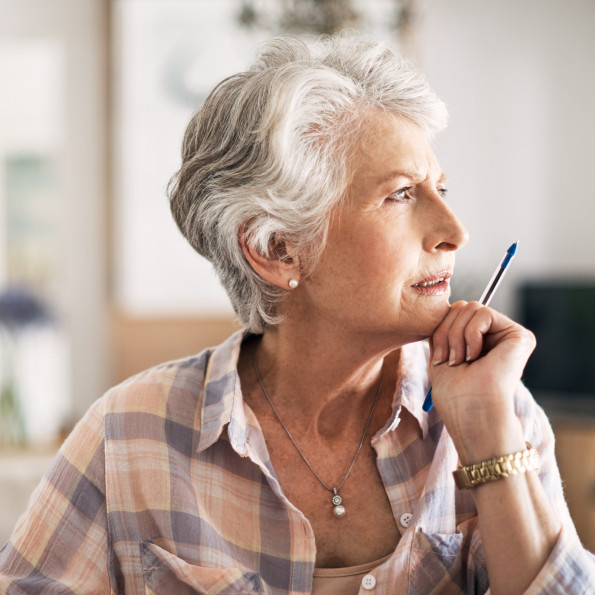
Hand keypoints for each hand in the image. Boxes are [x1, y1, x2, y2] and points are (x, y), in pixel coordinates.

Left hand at [429, 301, 535, 462]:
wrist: (471, 410)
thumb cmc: (454, 391)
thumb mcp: (441, 351)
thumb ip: (445, 326)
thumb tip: (449, 305)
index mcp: (478, 343)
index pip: (453, 314)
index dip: (439, 330)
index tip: (439, 358)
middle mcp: (495, 338)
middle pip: (461, 306)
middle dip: (447, 332)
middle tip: (451, 360)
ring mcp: (508, 337)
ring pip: (470, 307)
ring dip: (456, 335)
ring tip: (463, 360)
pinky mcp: (520, 336)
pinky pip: (484, 312)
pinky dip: (471, 334)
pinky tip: (476, 357)